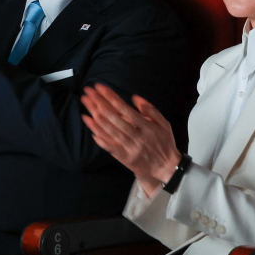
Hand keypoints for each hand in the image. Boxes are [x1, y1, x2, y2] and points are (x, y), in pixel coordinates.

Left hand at [81, 82, 179, 196]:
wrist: (167, 167)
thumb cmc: (164, 142)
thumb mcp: (163, 123)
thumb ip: (151, 110)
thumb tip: (135, 97)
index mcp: (147, 126)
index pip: (125, 109)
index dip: (112, 98)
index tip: (101, 88)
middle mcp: (138, 137)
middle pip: (115, 119)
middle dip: (100, 104)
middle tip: (88, 93)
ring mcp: (131, 148)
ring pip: (111, 133)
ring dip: (97, 120)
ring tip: (86, 108)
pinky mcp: (126, 159)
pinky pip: (111, 148)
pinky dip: (102, 140)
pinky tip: (92, 131)